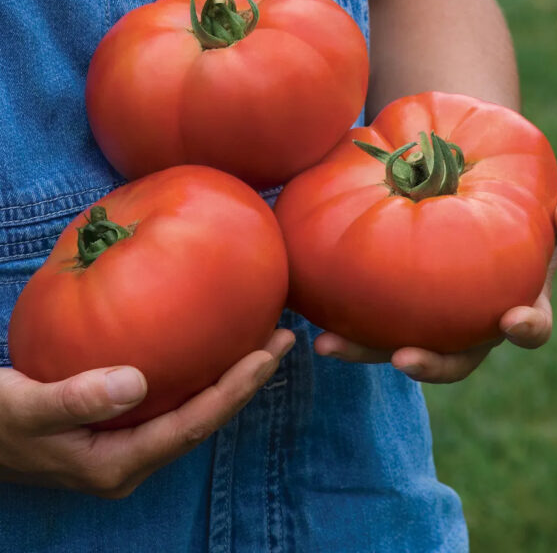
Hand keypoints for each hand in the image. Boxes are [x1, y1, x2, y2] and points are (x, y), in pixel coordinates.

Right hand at [0, 328, 293, 497]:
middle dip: (246, 383)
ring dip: (229, 378)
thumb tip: (135, 382)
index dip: (233, 392)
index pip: (191, 428)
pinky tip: (211, 348)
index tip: (266, 355)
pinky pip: (172, 402)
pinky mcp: (119, 428)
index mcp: (116, 465)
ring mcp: (126, 447)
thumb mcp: (25, 407)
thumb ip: (75, 397)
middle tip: (283, 338)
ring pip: (192, 413)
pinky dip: (199, 376)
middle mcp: (129, 462)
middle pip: (203, 422)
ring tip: (263, 339)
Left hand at [315, 184, 556, 382]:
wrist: (473, 180)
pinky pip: (365, 311)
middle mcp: (473, 318)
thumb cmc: (523, 195)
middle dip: (430, 365)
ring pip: (397, 343)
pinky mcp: (392, 298)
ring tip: (327, 343)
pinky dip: (338, 312)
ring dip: (364, 349)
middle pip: (455, 357)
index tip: (511, 321)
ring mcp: (430, 314)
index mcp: (518, 299)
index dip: (524, 328)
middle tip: (403, 359)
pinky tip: (306, 307)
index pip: (530, 326)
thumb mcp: (556, 197)